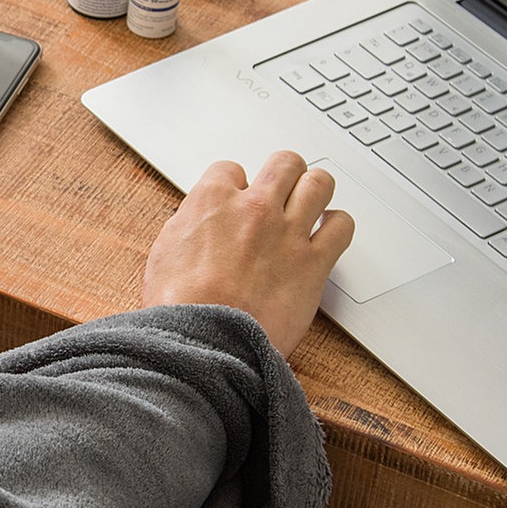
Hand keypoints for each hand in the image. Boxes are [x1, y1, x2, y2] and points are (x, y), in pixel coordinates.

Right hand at [142, 151, 354, 355]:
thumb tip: (201, 223)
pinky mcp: (314, 263)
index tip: (237, 201)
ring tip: (310, 204)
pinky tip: (327, 234)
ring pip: (319, 184)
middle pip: (284, 163)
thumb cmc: (179, 307)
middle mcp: (254, 208)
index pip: (231, 169)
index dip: (234, 185)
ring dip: (314, 191)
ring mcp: (288, 232)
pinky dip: (337, 226)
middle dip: (283, 174)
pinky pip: (342, 227)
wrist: (203, 343)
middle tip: (281, 190)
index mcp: (212, 200)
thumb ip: (189, 227)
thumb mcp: (164, 253)